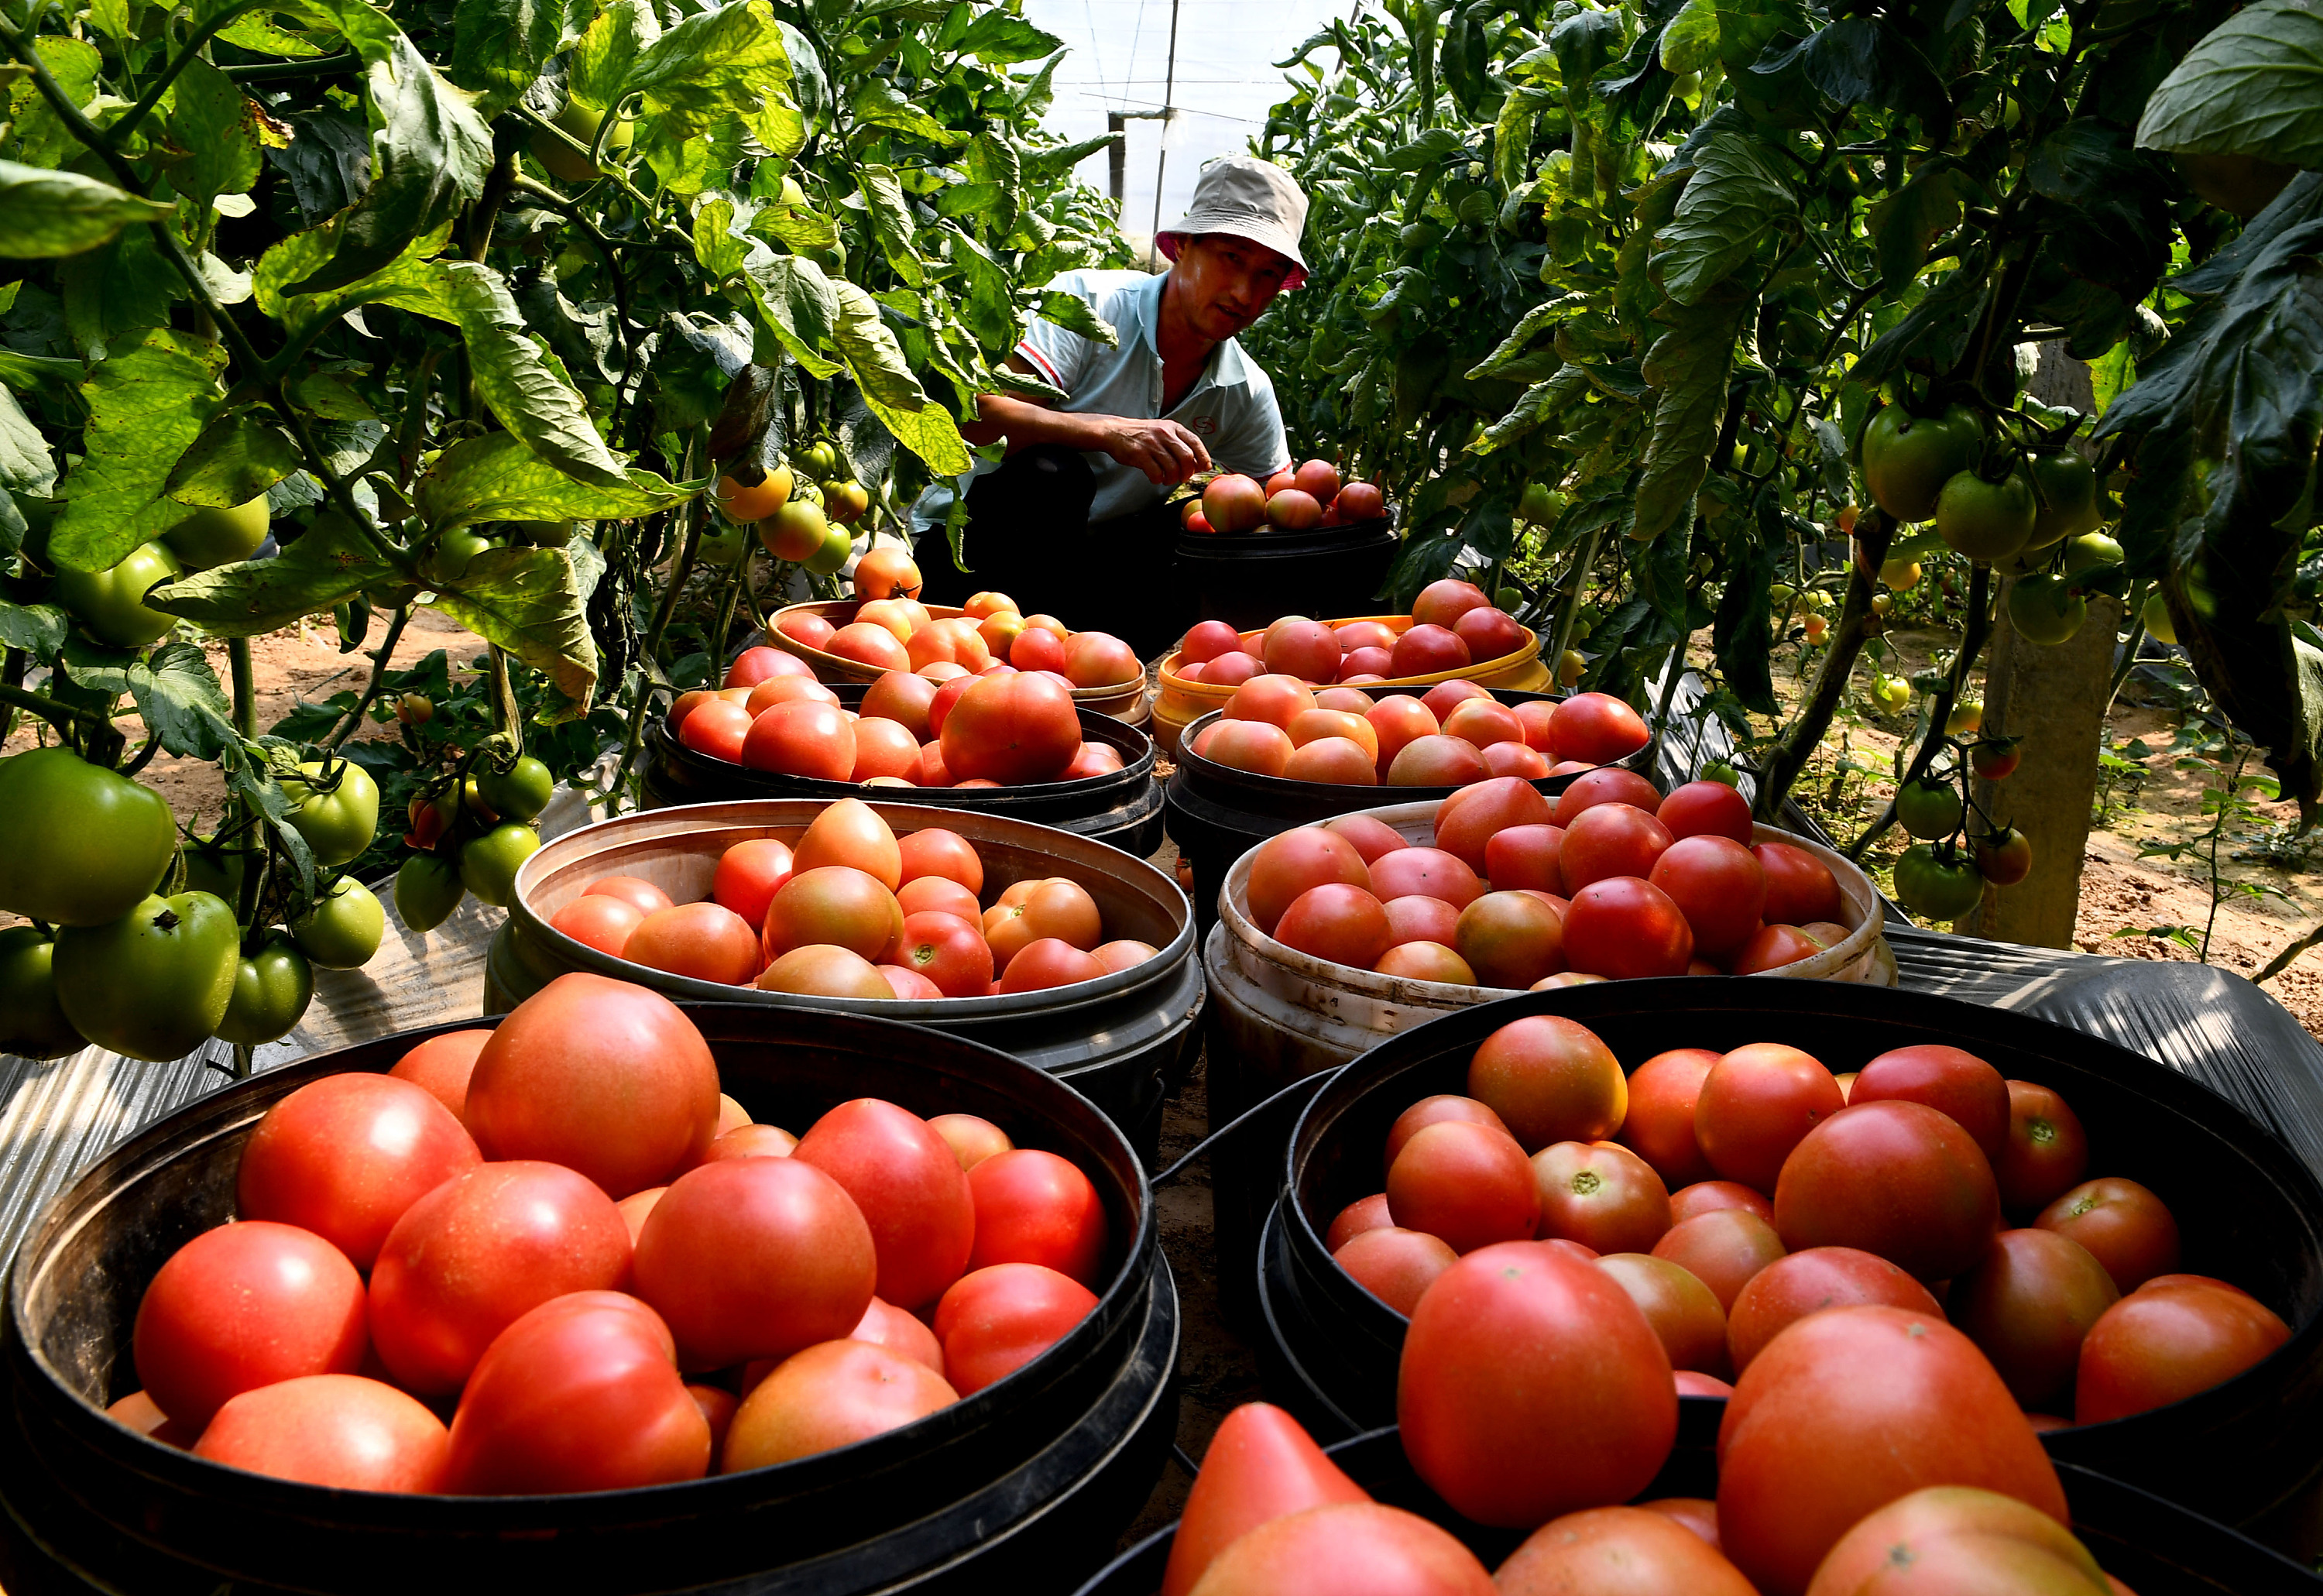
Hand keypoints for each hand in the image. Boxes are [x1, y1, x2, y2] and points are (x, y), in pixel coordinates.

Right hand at [1097, 417, 1212, 484]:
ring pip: (1173, 468)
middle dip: (1188, 472)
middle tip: (1183, 478)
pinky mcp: (1140, 454)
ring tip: (1167, 479)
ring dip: (1173, 479)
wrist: (1114, 431)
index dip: (1203, 457)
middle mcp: (1164, 434)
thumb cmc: (1141, 434)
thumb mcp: (1163, 431)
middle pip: (1187, 457)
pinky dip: (1159, 480)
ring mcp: (1152, 444)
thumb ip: (1179, 444)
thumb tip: (1197, 463)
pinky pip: (1156, 473)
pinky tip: (1156, 478)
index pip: (1195, 442)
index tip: (1205, 467)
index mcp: (1173, 427)